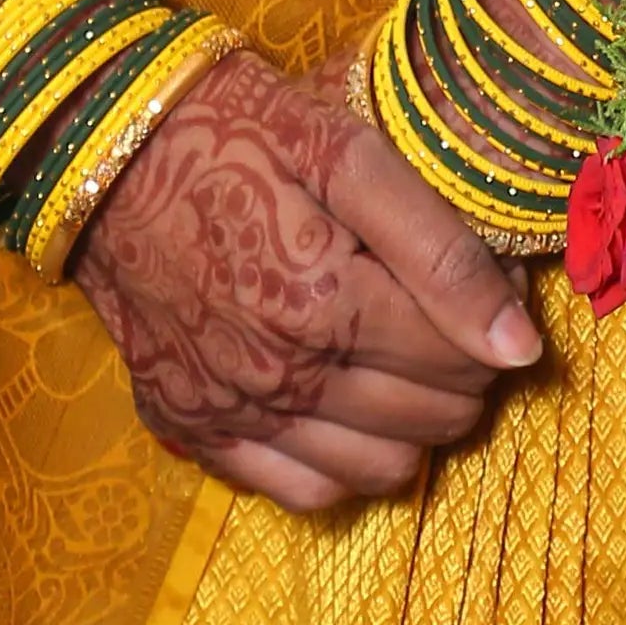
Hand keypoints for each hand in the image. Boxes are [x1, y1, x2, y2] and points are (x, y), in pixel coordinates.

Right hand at [72, 47, 543, 512]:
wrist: (104, 156)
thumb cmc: (237, 134)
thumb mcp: (347, 151)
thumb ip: (441, 249)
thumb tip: (521, 344)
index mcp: (324, 304)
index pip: (464, 358)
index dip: (500, 319)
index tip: (499, 284)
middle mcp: (279, 378)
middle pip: (430, 415)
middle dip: (469, 371)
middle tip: (461, 319)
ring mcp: (231, 413)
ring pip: (377, 468)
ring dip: (418, 423)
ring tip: (414, 362)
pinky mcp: (190, 429)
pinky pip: (301, 490)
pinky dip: (345, 461)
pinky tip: (349, 404)